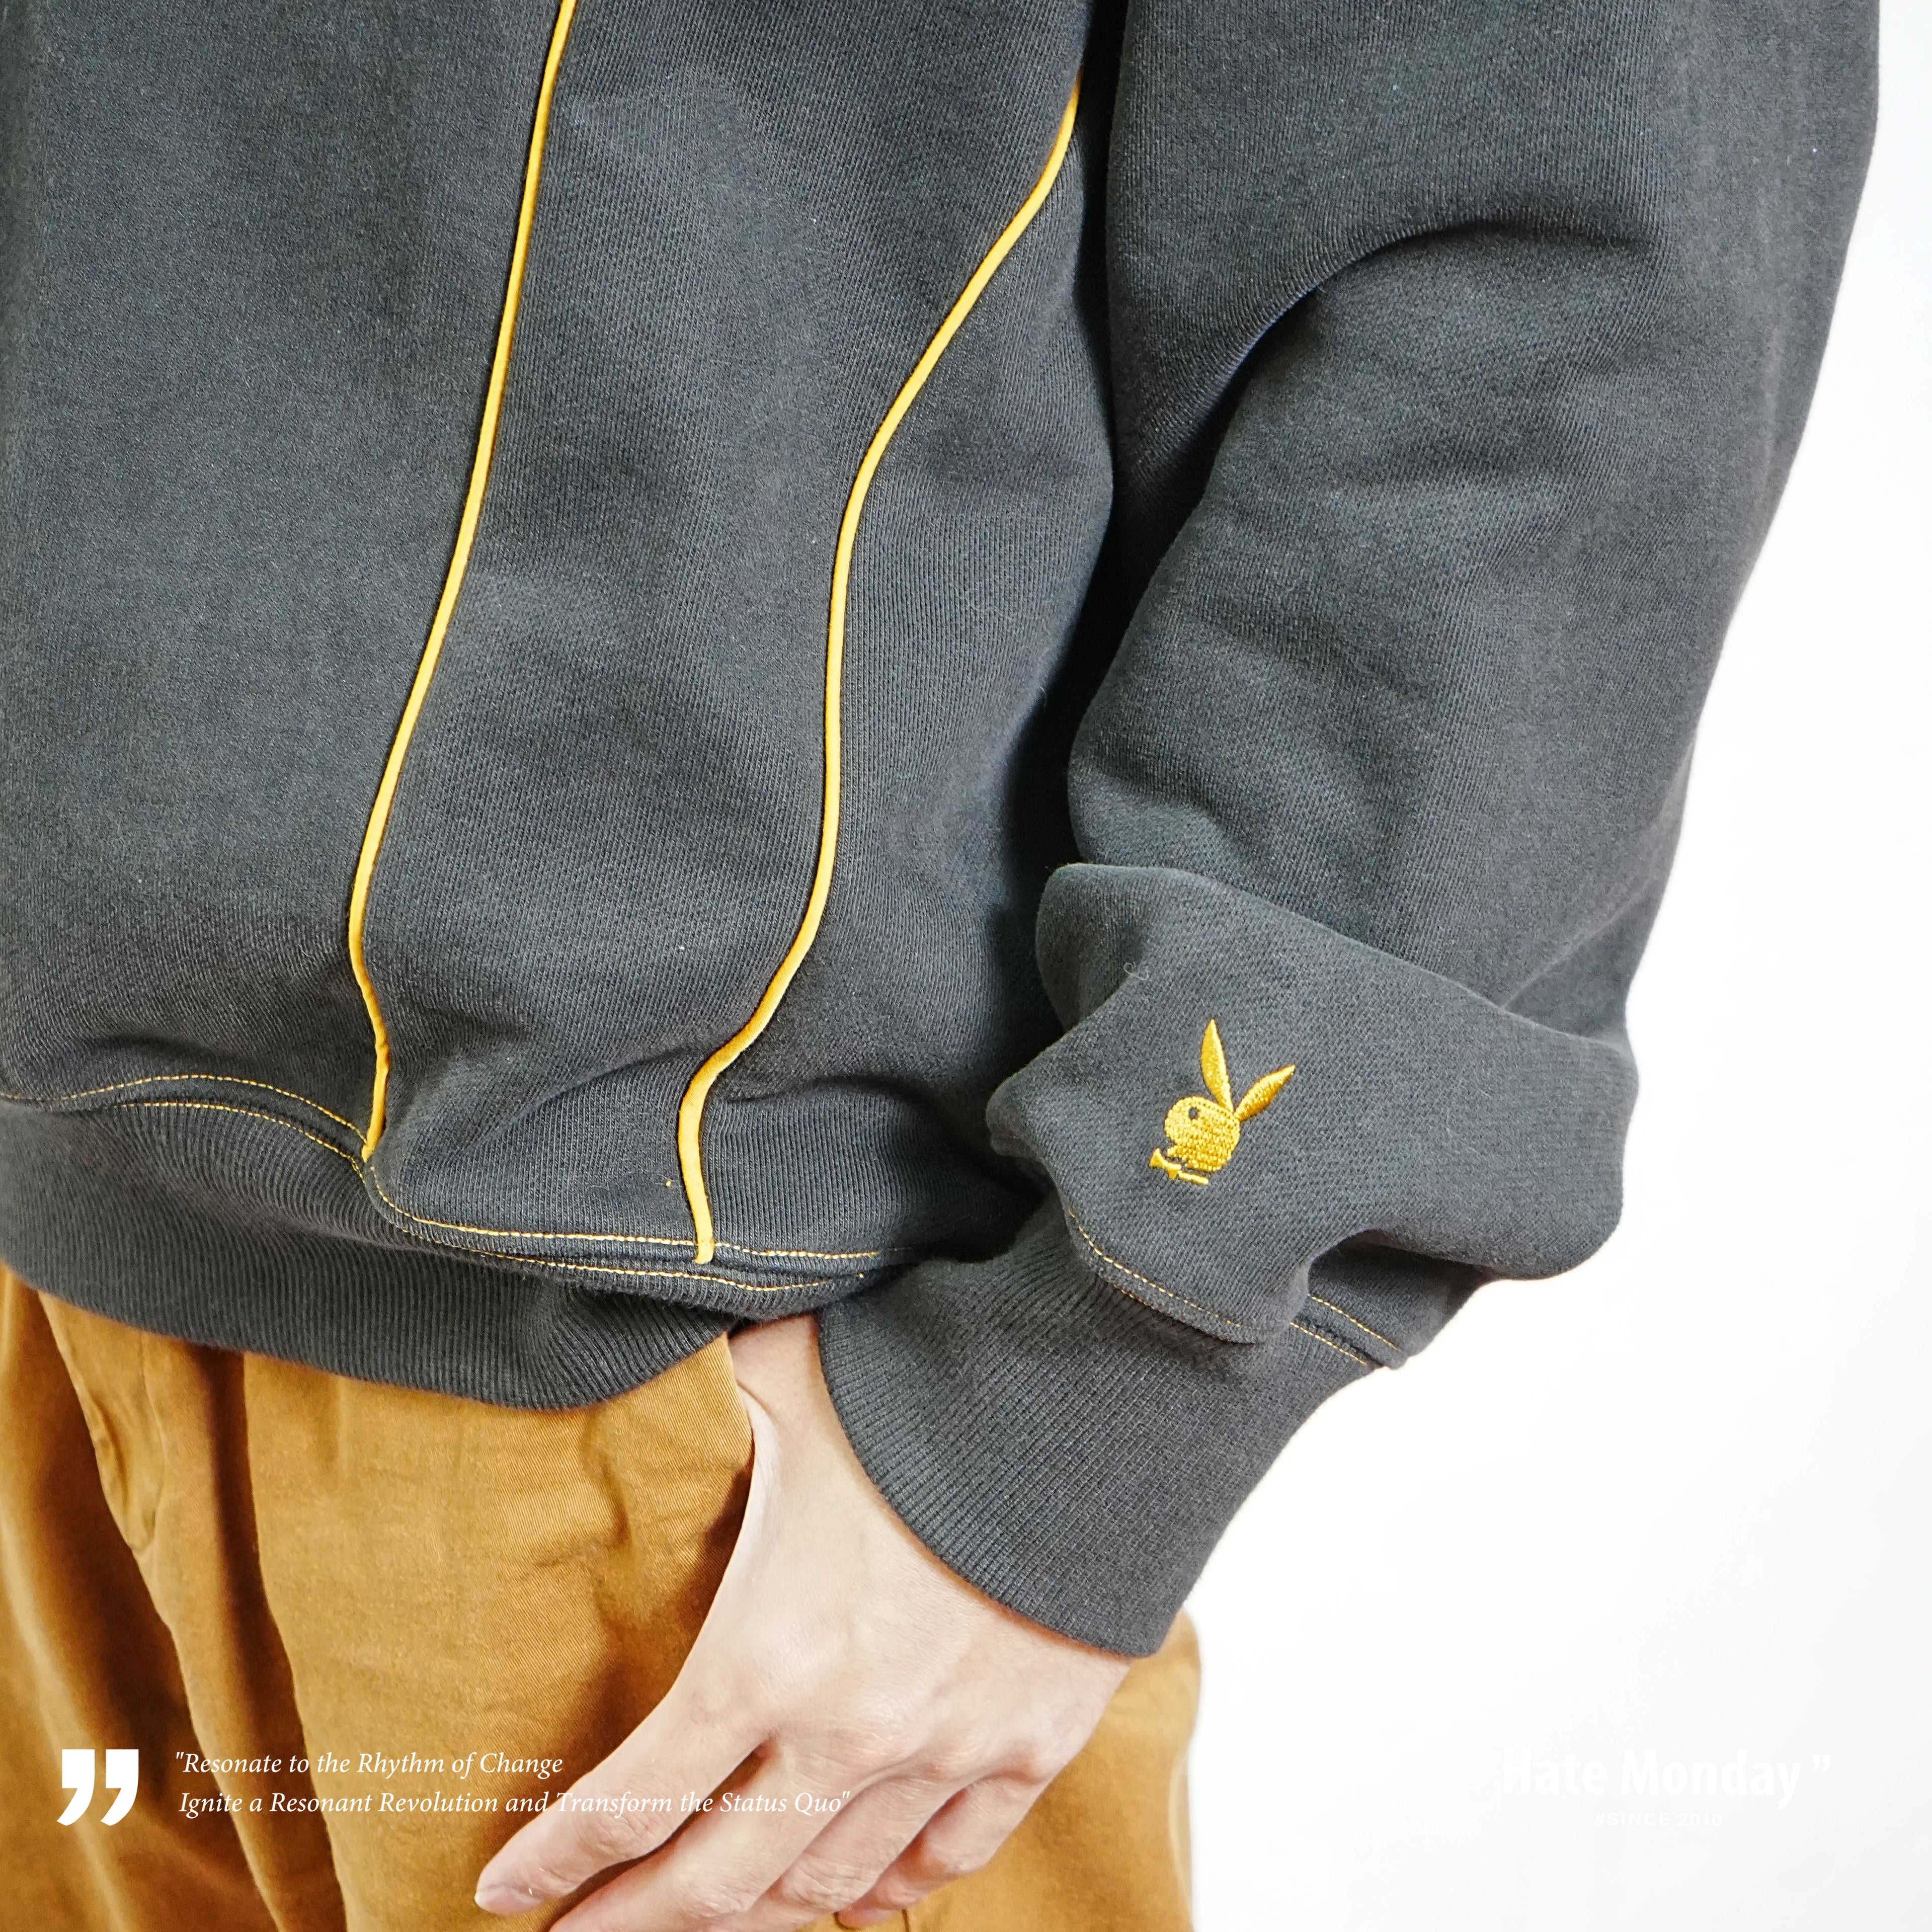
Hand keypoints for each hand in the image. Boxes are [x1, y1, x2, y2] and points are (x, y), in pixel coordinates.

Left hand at [473, 1313, 1128, 1929]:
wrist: (1087, 1405)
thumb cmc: (915, 1388)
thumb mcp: (775, 1382)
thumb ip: (695, 1405)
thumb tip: (632, 1373)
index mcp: (762, 1654)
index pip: (632, 1799)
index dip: (558, 1858)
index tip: (507, 1892)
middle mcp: (846, 1734)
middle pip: (719, 1881)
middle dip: (638, 1920)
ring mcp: (946, 1754)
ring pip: (832, 1887)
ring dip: (764, 1912)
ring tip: (716, 1912)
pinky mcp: (1031, 1746)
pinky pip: (950, 1858)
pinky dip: (896, 1888)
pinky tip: (863, 1895)